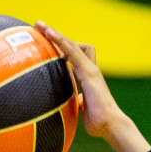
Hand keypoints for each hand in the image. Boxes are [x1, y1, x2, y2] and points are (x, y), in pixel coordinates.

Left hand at [36, 22, 150, 151]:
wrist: (111, 125)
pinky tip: (49, 34)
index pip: (75, 56)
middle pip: (74, 46)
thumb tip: (75, 103)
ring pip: (72, 45)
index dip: (62, 47)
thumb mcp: (84, 108)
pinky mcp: (88, 72)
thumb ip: (80, 101)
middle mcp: (90, 69)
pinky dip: (60, 41)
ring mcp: (90, 69)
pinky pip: (71, 51)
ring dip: (56, 35)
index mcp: (88, 77)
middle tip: (40, 26)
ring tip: (41, 26)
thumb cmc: (99, 122)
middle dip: (57, 36)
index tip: (48, 41)